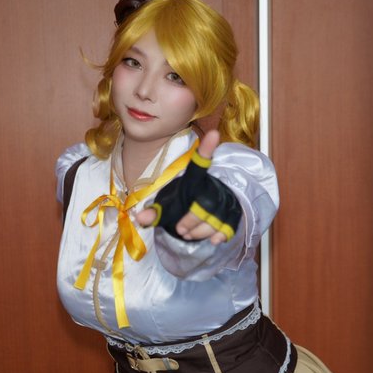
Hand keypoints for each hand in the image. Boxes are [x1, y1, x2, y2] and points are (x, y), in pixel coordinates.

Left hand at [137, 130, 227, 244]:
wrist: (199, 213)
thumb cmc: (182, 205)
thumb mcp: (167, 206)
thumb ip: (155, 211)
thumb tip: (140, 218)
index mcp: (194, 180)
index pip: (200, 163)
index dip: (207, 149)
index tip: (212, 133)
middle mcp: (211, 187)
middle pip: (202, 205)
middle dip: (190, 221)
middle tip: (180, 229)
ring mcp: (224, 200)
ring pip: (213, 219)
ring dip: (200, 231)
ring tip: (188, 234)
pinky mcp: (232, 213)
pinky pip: (229, 225)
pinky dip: (220, 234)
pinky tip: (213, 239)